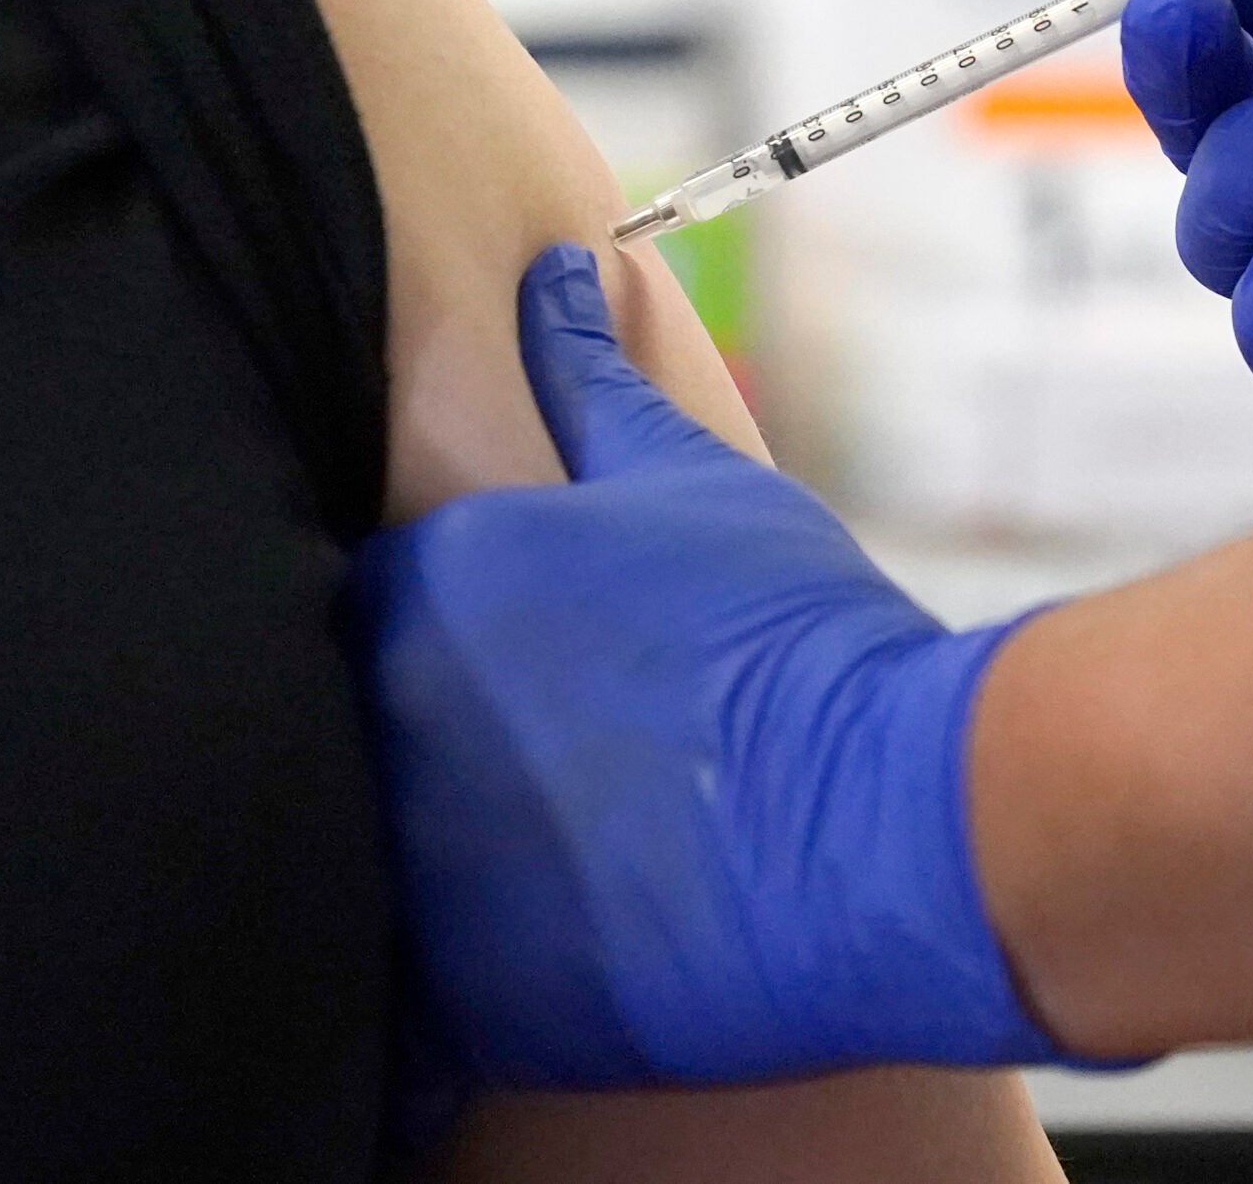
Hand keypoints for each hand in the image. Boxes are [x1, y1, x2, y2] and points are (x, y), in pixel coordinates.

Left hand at [354, 246, 1068, 1089]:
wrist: (890, 822)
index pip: (377, 600)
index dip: (459, 636)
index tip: (543, 666)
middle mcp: (392, 703)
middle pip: (362, 717)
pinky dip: (466, 957)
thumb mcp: (694, 484)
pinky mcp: (457, 982)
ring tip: (572, 845)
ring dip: (450, 842)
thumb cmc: (803, 639)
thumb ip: (594, 378)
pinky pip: (410, 984)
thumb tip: (557, 268)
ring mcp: (415, 848)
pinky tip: (563, 931)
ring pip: (379, 845)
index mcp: (433, 574)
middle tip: (570, 756)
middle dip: (442, 732)